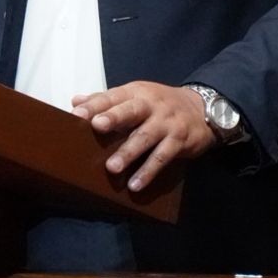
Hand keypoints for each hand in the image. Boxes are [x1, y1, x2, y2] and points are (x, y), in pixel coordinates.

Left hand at [71, 81, 215, 191]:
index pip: (113, 96)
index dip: (95, 105)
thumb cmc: (159, 105)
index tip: (76, 114)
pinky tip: (135, 185)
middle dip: (114, 118)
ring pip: (146, 136)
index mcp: (136, 92)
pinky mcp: (179, 140)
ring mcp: (166, 122)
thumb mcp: (135, 96)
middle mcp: (151, 104)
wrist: (202, 109)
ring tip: (112, 167)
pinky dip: (149, 171)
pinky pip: (162, 157)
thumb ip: (106, 100)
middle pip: (131, 110)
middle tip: (97, 127)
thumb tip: (76, 101)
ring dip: (129, 152)